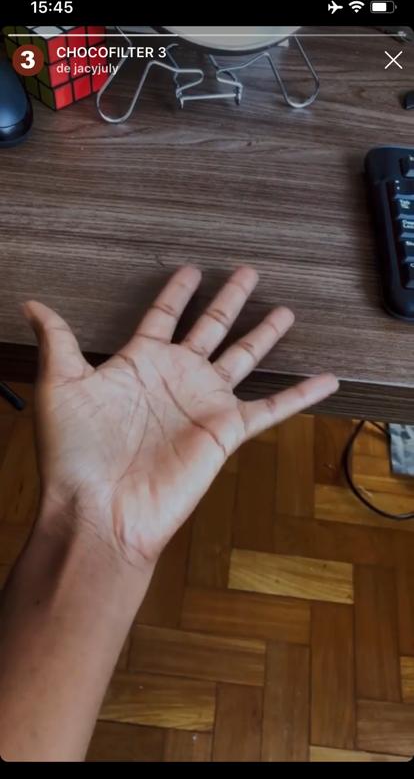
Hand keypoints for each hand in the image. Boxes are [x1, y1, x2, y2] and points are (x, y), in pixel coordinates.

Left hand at [24, 265, 337, 566]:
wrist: (100, 508)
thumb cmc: (75, 454)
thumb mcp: (61, 386)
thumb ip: (57, 341)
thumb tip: (33, 304)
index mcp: (140, 362)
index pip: (164, 315)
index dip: (177, 291)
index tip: (191, 269)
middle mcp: (176, 377)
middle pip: (212, 327)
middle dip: (230, 299)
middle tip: (248, 272)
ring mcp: (204, 403)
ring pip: (244, 357)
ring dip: (265, 334)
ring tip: (285, 310)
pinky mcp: (226, 431)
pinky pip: (272, 408)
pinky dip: (301, 394)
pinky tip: (325, 379)